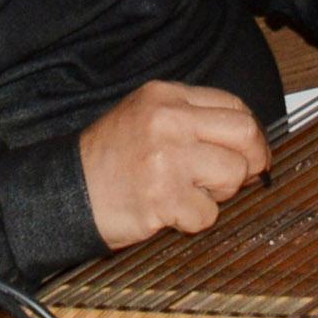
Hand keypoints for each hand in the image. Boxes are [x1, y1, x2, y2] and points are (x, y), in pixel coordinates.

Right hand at [79, 81, 269, 247]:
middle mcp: (168, 121)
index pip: (234, 105)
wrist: (65, 193)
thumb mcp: (144, 116)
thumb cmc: (107, 159)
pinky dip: (193, 220)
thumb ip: (191, 119)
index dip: (250, 134)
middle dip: (251, 160)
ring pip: (232, 174)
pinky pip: (207, 214)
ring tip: (188, 193)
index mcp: (165, 96)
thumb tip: (247, 141)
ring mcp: (167, 158)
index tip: (252, 152)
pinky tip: (169, 212)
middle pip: (245, 134)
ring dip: (218, 193)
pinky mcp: (163, 197)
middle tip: (237, 178)